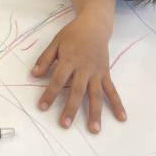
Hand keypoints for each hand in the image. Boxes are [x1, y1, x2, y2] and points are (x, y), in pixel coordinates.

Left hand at [31, 12, 125, 132]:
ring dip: (95, 112)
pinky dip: (117, 104)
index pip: (58, 80)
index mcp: (69, 60)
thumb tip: (33, 74)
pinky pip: (112, 90)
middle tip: (65, 124)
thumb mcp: (55, 42)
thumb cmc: (72, 34)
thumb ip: (45, 59)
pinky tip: (121, 117)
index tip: (42, 107)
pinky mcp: (106, 73)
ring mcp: (97, 72)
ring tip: (94, 129)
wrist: (94, 25)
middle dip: (71, 108)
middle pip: (77, 90)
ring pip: (96, 94)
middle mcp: (84, 68)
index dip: (50, 93)